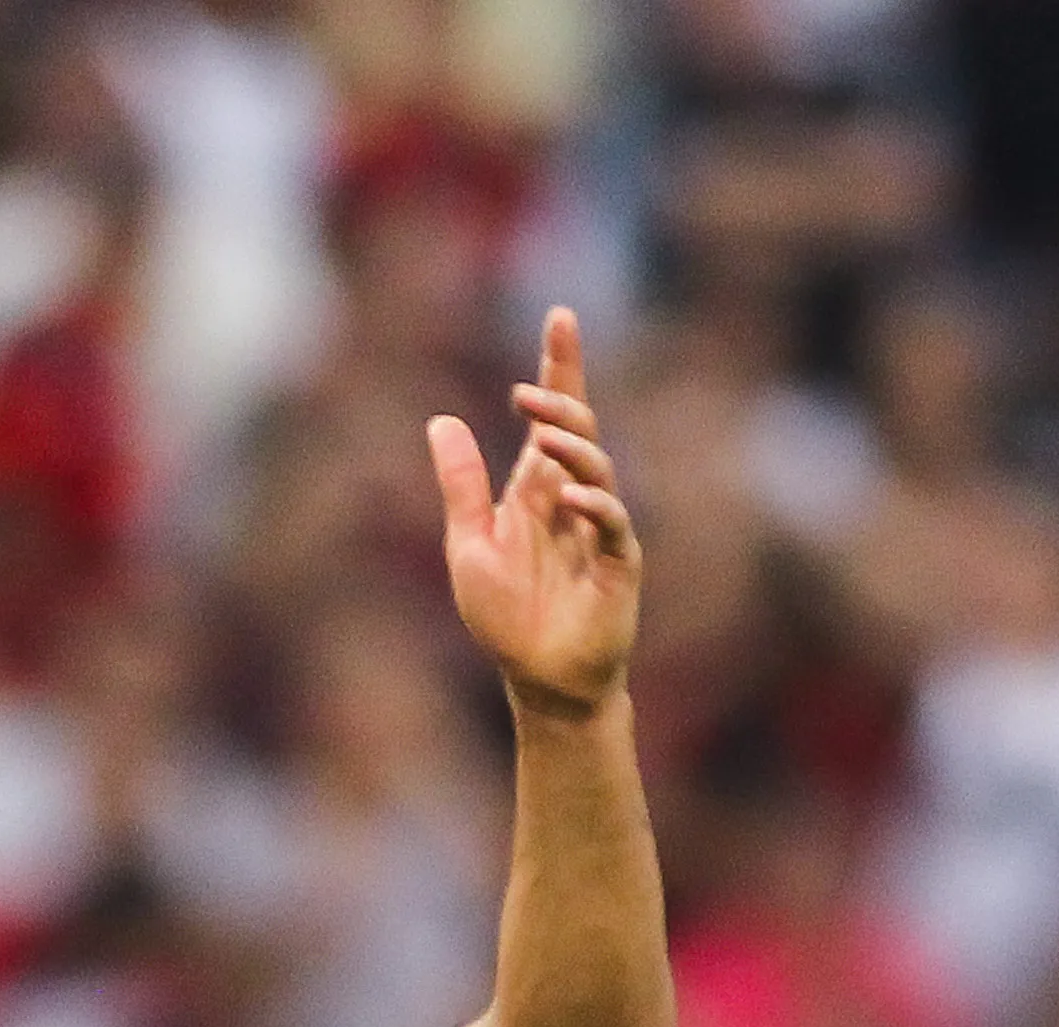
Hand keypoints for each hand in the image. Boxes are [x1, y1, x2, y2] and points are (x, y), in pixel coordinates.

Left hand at [428, 307, 641, 717]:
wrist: (539, 678)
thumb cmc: (507, 617)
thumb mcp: (469, 544)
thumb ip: (461, 486)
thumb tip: (441, 421)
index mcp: (538, 488)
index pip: (554, 416)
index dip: (559, 366)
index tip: (560, 315)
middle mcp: (573, 498)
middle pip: (579, 430)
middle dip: (562, 399)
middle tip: (526, 390)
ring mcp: (599, 529)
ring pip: (597, 470)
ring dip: (572, 449)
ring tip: (541, 434)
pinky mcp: (617, 565)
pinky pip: (612, 526)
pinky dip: (593, 508)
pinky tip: (569, 498)